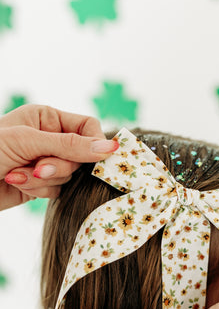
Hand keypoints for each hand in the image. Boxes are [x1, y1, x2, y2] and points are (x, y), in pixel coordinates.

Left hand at [0, 104, 118, 210]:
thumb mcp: (30, 142)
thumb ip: (71, 145)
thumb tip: (111, 147)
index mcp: (47, 118)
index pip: (88, 127)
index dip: (93, 143)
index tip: (95, 158)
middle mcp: (49, 138)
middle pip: (81, 156)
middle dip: (58, 166)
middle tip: (38, 168)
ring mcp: (46, 162)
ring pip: (70, 176)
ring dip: (44, 179)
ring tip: (18, 175)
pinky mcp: (40, 184)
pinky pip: (57, 190)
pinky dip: (38, 190)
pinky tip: (17, 183)